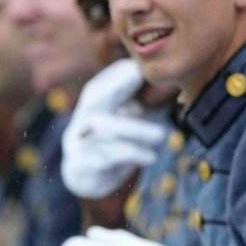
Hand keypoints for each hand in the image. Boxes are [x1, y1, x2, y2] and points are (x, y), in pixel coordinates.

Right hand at [61, 60, 166, 198]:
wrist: (87, 181)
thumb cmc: (112, 147)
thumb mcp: (126, 124)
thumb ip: (140, 107)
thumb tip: (168, 86)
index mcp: (91, 108)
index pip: (101, 84)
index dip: (118, 73)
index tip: (140, 65)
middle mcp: (81, 121)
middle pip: (94, 97)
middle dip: (117, 84)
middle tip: (140, 74)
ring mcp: (77, 143)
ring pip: (104, 128)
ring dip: (134, 128)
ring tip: (161, 135)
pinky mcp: (81, 165)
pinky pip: (106, 156)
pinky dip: (131, 154)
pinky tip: (151, 157)